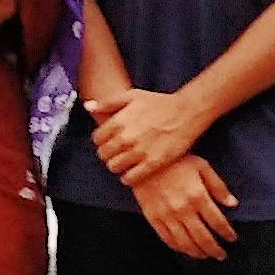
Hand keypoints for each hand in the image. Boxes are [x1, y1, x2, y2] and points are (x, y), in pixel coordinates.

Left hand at [87, 89, 210, 185]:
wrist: (186, 113)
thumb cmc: (158, 103)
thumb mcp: (130, 96)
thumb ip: (107, 103)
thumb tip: (88, 106)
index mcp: (118, 121)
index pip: (96, 139)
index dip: (100, 140)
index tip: (106, 141)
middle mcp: (126, 138)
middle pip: (103, 154)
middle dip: (106, 153)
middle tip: (113, 152)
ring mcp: (140, 152)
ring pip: (114, 167)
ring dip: (115, 165)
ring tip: (122, 161)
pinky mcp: (153, 163)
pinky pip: (131, 178)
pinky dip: (127, 177)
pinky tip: (131, 172)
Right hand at [130, 154, 238, 260]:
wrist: (143, 158)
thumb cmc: (174, 160)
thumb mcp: (200, 166)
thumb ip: (218, 186)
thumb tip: (232, 203)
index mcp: (197, 196)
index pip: (218, 223)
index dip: (227, 233)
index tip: (231, 237)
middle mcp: (183, 209)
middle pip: (204, 238)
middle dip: (215, 250)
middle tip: (221, 254)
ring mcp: (167, 214)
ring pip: (186, 243)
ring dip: (199, 253)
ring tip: (205, 255)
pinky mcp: (153, 216)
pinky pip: (167, 239)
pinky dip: (178, 248)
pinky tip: (185, 249)